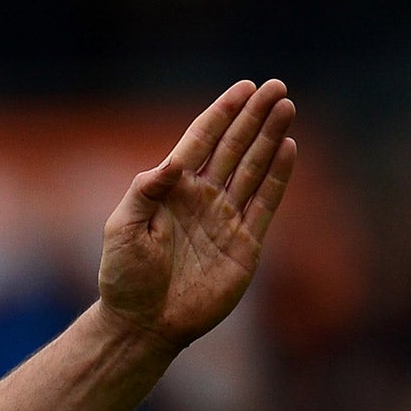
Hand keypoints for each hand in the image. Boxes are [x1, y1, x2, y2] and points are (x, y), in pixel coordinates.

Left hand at [98, 79, 297, 350]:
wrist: (143, 324)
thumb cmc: (124, 279)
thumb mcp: (121, 231)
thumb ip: (143, 194)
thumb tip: (168, 164)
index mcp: (169, 192)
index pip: (199, 143)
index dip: (221, 114)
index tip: (243, 88)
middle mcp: (200, 200)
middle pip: (233, 148)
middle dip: (254, 117)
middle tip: (276, 86)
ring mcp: (223, 220)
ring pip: (252, 169)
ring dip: (270, 138)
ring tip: (286, 107)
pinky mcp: (243, 244)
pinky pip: (265, 203)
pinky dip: (277, 176)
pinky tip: (288, 149)